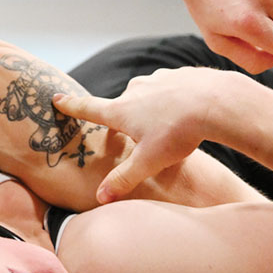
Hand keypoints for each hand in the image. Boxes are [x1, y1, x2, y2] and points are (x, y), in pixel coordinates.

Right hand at [55, 68, 231, 202]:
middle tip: (135, 134)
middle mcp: (134, 90)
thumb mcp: (149, 161)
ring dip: (151, 108)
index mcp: (121, 110)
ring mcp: (157, 79)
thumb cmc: (179, 132)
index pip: (89, 108)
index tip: (57, 98)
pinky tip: (188, 111)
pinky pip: (170, 88)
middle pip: (122, 105)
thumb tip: (99, 198)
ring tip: (169, 126)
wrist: (216, 101)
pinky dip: (173, 99)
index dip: (71, 106)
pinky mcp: (178, 73)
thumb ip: (124, 179)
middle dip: (125, 118)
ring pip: (147, 96)